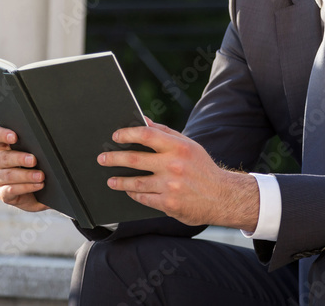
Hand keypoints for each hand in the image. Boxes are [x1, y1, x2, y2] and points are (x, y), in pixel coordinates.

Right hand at [0, 126, 48, 211]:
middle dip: (19, 158)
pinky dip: (27, 187)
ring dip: (26, 175)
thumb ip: (34, 147)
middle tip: (33, 160)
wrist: (36, 193)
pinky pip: (12, 190)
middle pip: (3, 157)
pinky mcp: (2, 193)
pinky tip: (38, 185)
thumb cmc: (35, 168)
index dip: (2, 134)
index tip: (14, 137)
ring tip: (40, 176)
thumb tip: (48, 143)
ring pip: (9, 175)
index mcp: (2, 147)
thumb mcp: (34, 155)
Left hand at [98, 118, 258, 228]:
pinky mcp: (168, 204)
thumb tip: (142, 120)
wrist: (222, 197)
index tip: (116, 136)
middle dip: (114, 158)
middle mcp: (173, 165)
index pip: (146, 134)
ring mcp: (170, 186)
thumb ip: (165, 132)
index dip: (128, 134)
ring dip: (119, 181)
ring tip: (111, 180)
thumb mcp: (189, 145)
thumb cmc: (202, 168)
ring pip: (135, 182)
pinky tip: (129, 191)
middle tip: (102, 158)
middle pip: (135, 158)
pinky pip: (144, 198)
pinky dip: (134, 194)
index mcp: (178, 147)